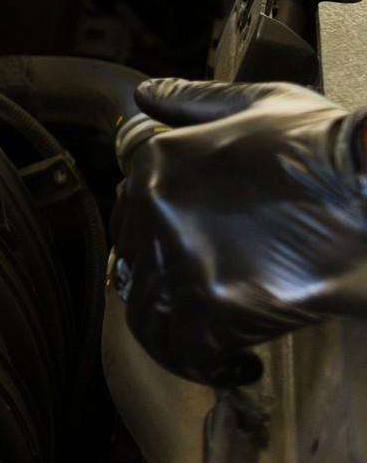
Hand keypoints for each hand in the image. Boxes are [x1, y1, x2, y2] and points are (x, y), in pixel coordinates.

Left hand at [114, 78, 366, 385]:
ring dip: (181, 341)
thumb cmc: (334, 147)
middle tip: (201, 315)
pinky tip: (240, 368)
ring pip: (152, 320)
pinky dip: (209, 368)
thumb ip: (198, 101)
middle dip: (166, 300)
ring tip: (216, 352)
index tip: (185, 270)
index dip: (157, 253)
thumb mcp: (263, 104)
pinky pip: (190, 354)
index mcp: (158, 163)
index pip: (128, 222)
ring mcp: (183, 257)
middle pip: (135, 275)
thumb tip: (149, 94)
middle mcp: (156, 209)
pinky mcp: (218, 303)